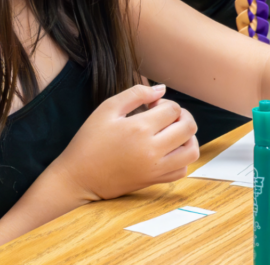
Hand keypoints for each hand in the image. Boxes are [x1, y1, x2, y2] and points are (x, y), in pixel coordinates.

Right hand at [51, 84, 198, 201]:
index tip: (151, 106)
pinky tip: (169, 150)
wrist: (78, 178)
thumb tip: (161, 89)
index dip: (164, 102)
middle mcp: (152, 150)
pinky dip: (182, 158)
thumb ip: (135, 94)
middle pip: (188, 127)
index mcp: (139, 128)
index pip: (173, 109)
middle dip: (182, 115)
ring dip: (188, 137)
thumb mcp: (107, 109)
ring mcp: (155, 168)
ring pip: (191, 151)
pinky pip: (182, 170)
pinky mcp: (154, 181)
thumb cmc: (89, 141)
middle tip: (166, 116)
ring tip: (173, 132)